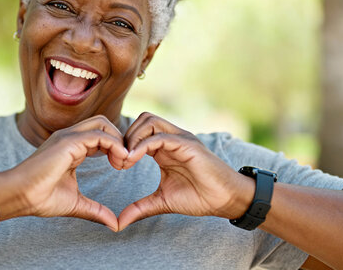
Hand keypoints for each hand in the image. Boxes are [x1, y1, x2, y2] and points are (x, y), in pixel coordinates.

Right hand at [2, 115, 128, 230]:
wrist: (19, 196)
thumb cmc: (40, 198)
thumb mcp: (76, 203)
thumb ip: (96, 210)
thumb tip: (115, 225)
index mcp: (71, 147)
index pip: (101, 134)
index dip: (116, 147)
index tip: (122, 167)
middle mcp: (70, 137)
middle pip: (104, 123)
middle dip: (120, 139)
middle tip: (125, 163)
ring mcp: (68, 137)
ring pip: (103, 124)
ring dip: (119, 140)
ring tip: (123, 163)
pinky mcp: (68, 142)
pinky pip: (99, 135)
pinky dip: (115, 145)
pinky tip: (118, 162)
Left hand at [117, 112, 253, 230]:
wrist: (226, 200)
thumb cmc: (199, 197)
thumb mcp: (162, 201)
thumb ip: (140, 208)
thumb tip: (118, 223)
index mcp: (164, 148)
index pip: (138, 131)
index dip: (123, 144)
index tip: (116, 165)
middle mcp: (172, 138)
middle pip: (142, 119)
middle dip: (125, 137)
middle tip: (119, 161)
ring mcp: (180, 139)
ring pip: (149, 121)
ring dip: (133, 138)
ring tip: (126, 160)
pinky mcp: (187, 145)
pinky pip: (160, 137)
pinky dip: (143, 145)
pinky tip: (133, 160)